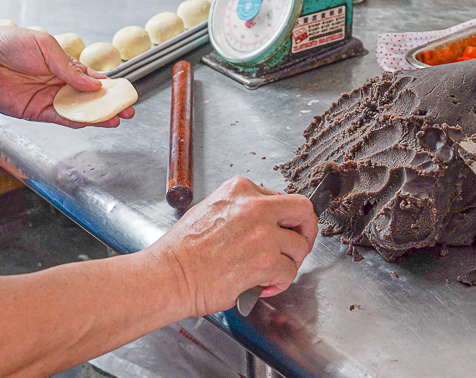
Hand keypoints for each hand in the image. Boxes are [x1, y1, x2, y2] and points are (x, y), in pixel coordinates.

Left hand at [0, 28, 134, 128]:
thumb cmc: (8, 44)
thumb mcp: (45, 47)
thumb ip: (69, 67)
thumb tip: (93, 84)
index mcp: (62, 65)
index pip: (91, 78)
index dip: (108, 86)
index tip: (125, 91)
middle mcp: (58, 83)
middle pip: (89, 98)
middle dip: (109, 104)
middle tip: (127, 110)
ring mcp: (48, 98)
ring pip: (78, 110)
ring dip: (96, 116)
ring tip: (115, 119)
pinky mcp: (36, 111)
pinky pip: (60, 118)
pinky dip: (76, 121)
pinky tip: (90, 121)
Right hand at [146, 177, 316, 316]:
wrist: (170, 275)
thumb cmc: (183, 249)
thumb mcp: (211, 209)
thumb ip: (241, 209)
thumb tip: (265, 221)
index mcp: (240, 189)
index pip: (280, 198)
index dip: (284, 219)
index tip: (283, 231)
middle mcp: (254, 206)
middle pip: (303, 210)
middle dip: (306, 230)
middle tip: (299, 246)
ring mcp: (262, 233)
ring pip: (299, 246)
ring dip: (289, 263)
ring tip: (272, 273)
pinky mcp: (265, 261)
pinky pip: (289, 271)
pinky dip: (280, 283)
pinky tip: (264, 286)